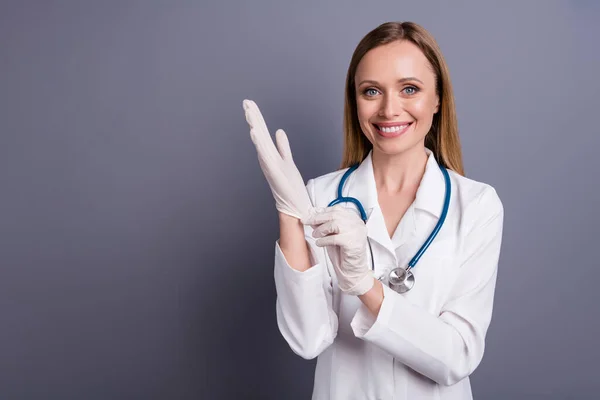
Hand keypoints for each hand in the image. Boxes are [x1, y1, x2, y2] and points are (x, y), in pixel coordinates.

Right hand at [242, 99, 312, 219]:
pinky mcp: (275, 172)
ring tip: (249, 112)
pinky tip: (255, 132)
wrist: (294, 208)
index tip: (250, 104)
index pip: (262, 133)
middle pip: (259, 134)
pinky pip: (266, 155)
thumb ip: (283, 147)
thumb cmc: (290, 187)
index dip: (256, 118)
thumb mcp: (287, 161)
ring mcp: (270, 165)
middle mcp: (267, 159)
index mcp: (270, 155)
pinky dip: (260, 143)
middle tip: (246, 102)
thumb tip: (279, 131)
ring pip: (261, 142)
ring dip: (255, 126)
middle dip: (253, 117)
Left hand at [302, 205, 373, 295]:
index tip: (310, 215)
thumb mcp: (332, 235)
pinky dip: (324, 240)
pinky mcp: (353, 243)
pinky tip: (320, 243)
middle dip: (317, 218)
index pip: (337, 209)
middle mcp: (357, 224)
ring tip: (315, 235)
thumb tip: (311, 215)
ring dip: (321, 229)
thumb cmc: (343, 253)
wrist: (352, 270)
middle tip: (306, 221)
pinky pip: (335, 238)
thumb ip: (325, 225)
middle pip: (335, 215)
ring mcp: (357, 233)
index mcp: (354, 219)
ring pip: (335, 224)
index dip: (321, 211)